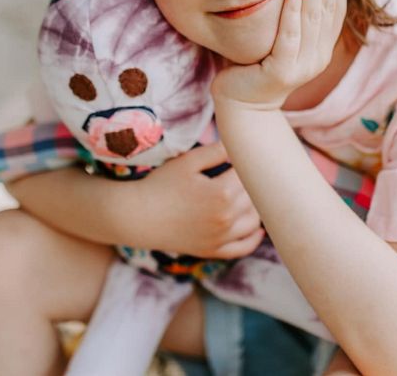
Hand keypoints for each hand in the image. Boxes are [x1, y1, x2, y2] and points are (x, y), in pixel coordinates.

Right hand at [133, 142, 264, 258]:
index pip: (248, 176)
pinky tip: (258, 229)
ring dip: (256, 207)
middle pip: (254, 198)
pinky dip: (254, 239)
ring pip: (253, 222)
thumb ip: (216, 151)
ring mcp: (220, 237)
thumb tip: (237, 146)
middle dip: (254, 184)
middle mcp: (226, 218)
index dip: (248, 164)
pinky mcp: (212, 250)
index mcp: (222, 194)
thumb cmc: (160, 185)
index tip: (246, 158)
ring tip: (252, 195)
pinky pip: (242, 248)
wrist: (138, 217)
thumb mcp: (187, 161)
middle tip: (250, 173)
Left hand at [212, 0, 351, 109]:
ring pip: (313, 17)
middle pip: (327, 8)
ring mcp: (303, 66)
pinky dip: (293, 10)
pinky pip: (290, 35)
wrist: (240, 104)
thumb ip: (295, 17)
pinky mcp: (283, 72)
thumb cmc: (256, 66)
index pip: (336, 8)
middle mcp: (318, 57)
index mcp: (321, 48)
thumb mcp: (281, 38)